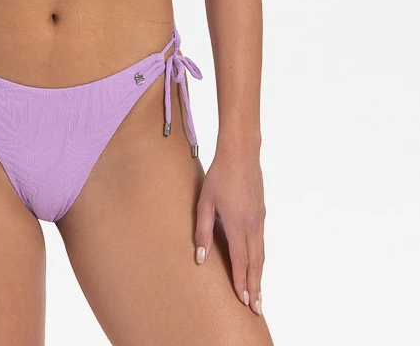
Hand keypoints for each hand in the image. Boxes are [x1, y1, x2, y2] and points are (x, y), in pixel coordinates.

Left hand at [193, 144, 265, 314]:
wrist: (241, 153)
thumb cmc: (219, 175)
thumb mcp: (205, 201)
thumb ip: (203, 230)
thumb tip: (200, 256)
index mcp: (237, 224)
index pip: (240, 260)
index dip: (241, 282)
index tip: (243, 301)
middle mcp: (252, 225)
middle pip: (255, 263)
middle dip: (255, 287)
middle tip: (256, 308)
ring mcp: (259, 219)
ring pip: (261, 254)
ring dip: (260, 275)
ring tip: (258, 293)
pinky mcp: (261, 213)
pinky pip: (262, 242)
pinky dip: (260, 259)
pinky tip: (257, 264)